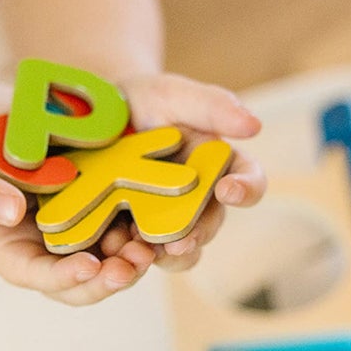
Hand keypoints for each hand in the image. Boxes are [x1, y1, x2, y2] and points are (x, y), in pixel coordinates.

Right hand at [0, 105, 157, 306]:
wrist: (1, 135)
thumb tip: (10, 211)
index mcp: (12, 255)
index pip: (38, 277)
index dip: (64, 277)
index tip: (88, 267)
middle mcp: (48, 257)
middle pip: (81, 285)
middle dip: (108, 279)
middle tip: (134, 264)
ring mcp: (77, 240)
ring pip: (108, 264)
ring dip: (132, 261)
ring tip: (153, 245)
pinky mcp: (100, 219)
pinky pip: (123, 233)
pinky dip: (142, 232)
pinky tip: (161, 219)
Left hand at [116, 72, 265, 272]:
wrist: (96, 116)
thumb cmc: (144, 100)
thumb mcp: (174, 94)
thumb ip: (212, 106)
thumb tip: (254, 125)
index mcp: (220, 166)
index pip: (248, 180)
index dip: (246, 188)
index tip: (228, 189)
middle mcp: (199, 200)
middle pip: (210, 225)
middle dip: (197, 235)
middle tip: (180, 242)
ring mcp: (167, 219)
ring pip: (179, 250)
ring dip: (164, 255)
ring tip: (141, 253)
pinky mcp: (133, 233)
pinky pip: (138, 254)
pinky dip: (128, 256)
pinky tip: (111, 250)